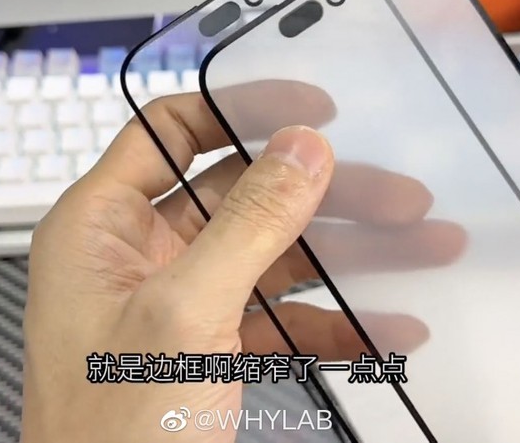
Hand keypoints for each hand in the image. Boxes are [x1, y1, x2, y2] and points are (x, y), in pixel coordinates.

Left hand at [20, 84, 464, 442]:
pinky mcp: (208, 353)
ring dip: (348, 257)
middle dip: (326, 197)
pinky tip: (386, 326)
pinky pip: (279, 318)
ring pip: (272, 257)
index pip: (171, 132)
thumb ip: (247, 225)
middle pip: (242, 195)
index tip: (313, 109)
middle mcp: (136, 258)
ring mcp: (176, 306)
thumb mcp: (183, 317)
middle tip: (399, 196)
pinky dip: (332, 320)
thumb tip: (299, 151)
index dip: (241, 110)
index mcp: (99, 228)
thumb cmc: (107, 440)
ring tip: (421, 250)